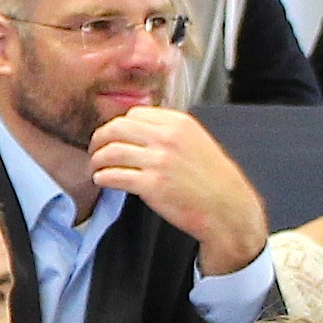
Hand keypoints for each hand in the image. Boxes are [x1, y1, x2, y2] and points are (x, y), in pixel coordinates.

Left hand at [88, 105, 267, 272]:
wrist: (226, 208)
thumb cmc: (213, 179)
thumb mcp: (196, 141)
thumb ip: (170, 131)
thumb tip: (139, 128)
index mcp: (178, 123)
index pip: (134, 114)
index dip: (119, 125)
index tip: (113, 136)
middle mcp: (167, 137)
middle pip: (117, 128)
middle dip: (100, 139)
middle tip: (95, 150)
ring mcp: (159, 161)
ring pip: (111, 151)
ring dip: (97, 160)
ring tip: (96, 168)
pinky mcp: (151, 185)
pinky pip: (114, 175)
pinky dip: (103, 177)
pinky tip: (103, 180)